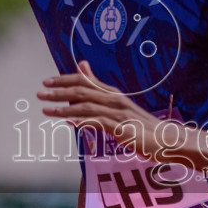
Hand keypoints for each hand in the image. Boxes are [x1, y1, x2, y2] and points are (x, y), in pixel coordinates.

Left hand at [37, 60, 163, 157]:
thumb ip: (99, 89)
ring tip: (46, 111)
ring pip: (87, 106)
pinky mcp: (122, 128)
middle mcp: (115, 99)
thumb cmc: (142, 125)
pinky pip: (99, 122)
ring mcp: (119, 113)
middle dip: (59, 92)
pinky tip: (68, 123)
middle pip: (83, 91)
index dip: (65, 80)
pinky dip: (82, 121)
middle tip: (40, 93)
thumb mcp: (119, 106)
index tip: (47, 82)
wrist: (167, 139)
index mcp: (113, 93)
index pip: (85, 81)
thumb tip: (82, 68)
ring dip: (64, 108)